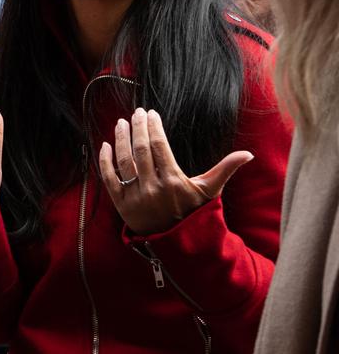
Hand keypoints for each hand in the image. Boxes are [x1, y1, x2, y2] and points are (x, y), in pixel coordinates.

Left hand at [98, 108, 252, 234]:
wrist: (177, 241)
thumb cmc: (194, 212)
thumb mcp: (209, 191)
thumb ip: (225, 169)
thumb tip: (248, 154)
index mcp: (173, 182)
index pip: (159, 146)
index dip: (154, 127)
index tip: (151, 113)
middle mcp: (152, 188)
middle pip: (140, 150)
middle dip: (138, 128)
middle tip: (137, 112)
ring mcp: (135, 196)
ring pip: (124, 161)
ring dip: (121, 139)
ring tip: (121, 123)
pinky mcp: (121, 203)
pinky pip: (109, 178)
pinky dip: (105, 161)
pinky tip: (105, 144)